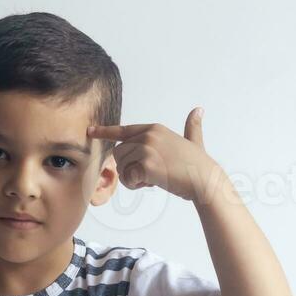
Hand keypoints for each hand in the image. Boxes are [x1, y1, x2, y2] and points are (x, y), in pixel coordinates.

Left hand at [87, 107, 219, 201]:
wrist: (205, 180)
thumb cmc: (198, 165)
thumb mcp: (194, 140)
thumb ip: (192, 126)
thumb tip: (198, 110)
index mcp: (155, 128)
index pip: (124, 130)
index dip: (106, 131)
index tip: (90, 131)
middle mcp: (148, 135)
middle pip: (119, 153)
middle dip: (128, 167)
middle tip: (149, 175)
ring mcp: (146, 149)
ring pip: (121, 166)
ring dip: (132, 178)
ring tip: (152, 179)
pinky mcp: (145, 165)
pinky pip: (127, 178)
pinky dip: (136, 186)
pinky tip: (152, 184)